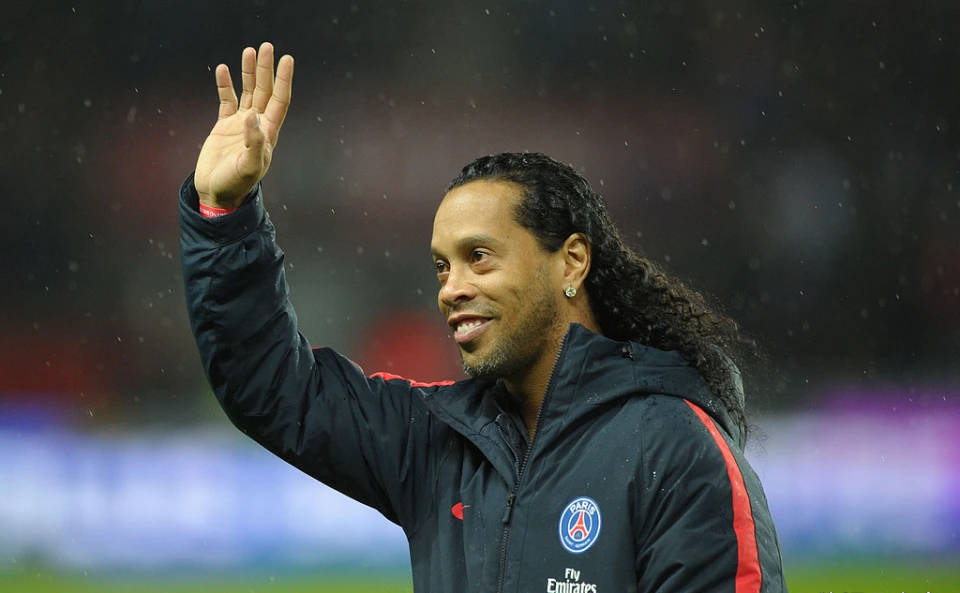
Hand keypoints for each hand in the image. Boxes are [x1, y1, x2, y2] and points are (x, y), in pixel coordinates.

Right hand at [194, 42, 293, 208]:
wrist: (217, 193)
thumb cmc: (236, 184)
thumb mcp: (248, 166)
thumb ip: (254, 142)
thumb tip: (252, 116)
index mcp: (269, 133)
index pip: (280, 100)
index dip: (284, 80)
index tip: (287, 59)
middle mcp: (258, 125)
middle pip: (265, 91)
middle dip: (266, 70)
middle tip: (267, 47)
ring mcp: (241, 124)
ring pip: (248, 92)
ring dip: (249, 73)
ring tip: (249, 51)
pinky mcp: (224, 126)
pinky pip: (226, 100)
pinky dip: (225, 85)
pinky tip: (222, 69)